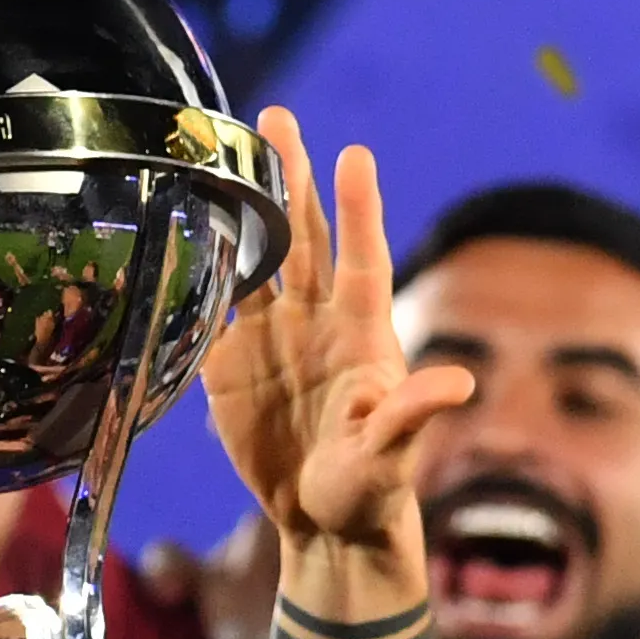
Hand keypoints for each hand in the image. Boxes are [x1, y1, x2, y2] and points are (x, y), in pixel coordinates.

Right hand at [206, 113, 473, 556]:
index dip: (357, 209)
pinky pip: (212, 305)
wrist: (325, 522)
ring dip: (241, 208)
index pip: (360, 258)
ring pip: (255, 258)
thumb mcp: (393, 454)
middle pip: (301, 237)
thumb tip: (458, 384)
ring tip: (224, 151)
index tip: (354, 154)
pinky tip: (181, 223)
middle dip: (289, 178)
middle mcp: (316, 322)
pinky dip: (198, 267)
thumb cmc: (373, 487)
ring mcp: (271, 338)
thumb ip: (413, 414)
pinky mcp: (229, 363)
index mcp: (363, 333)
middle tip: (275, 117)